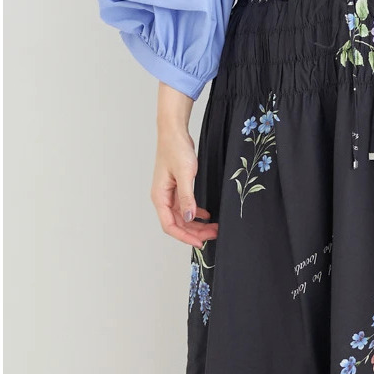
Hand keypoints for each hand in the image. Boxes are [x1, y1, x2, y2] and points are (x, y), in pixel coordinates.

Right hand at [152, 83, 217, 247]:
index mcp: (159, 196)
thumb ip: (187, 197)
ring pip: (182, 217)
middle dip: (195, 232)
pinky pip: (185, 207)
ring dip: (197, 225)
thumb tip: (189, 217)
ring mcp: (169, 193)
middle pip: (177, 224)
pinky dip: (196, 214)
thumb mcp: (185, 174)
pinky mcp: (177, 188)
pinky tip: (207, 216)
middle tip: (214, 234)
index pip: (170, 225)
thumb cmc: (175, 148)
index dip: (185, 237)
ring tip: (214, 227)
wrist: (174, 131)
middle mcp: (162, 197)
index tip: (200, 242)